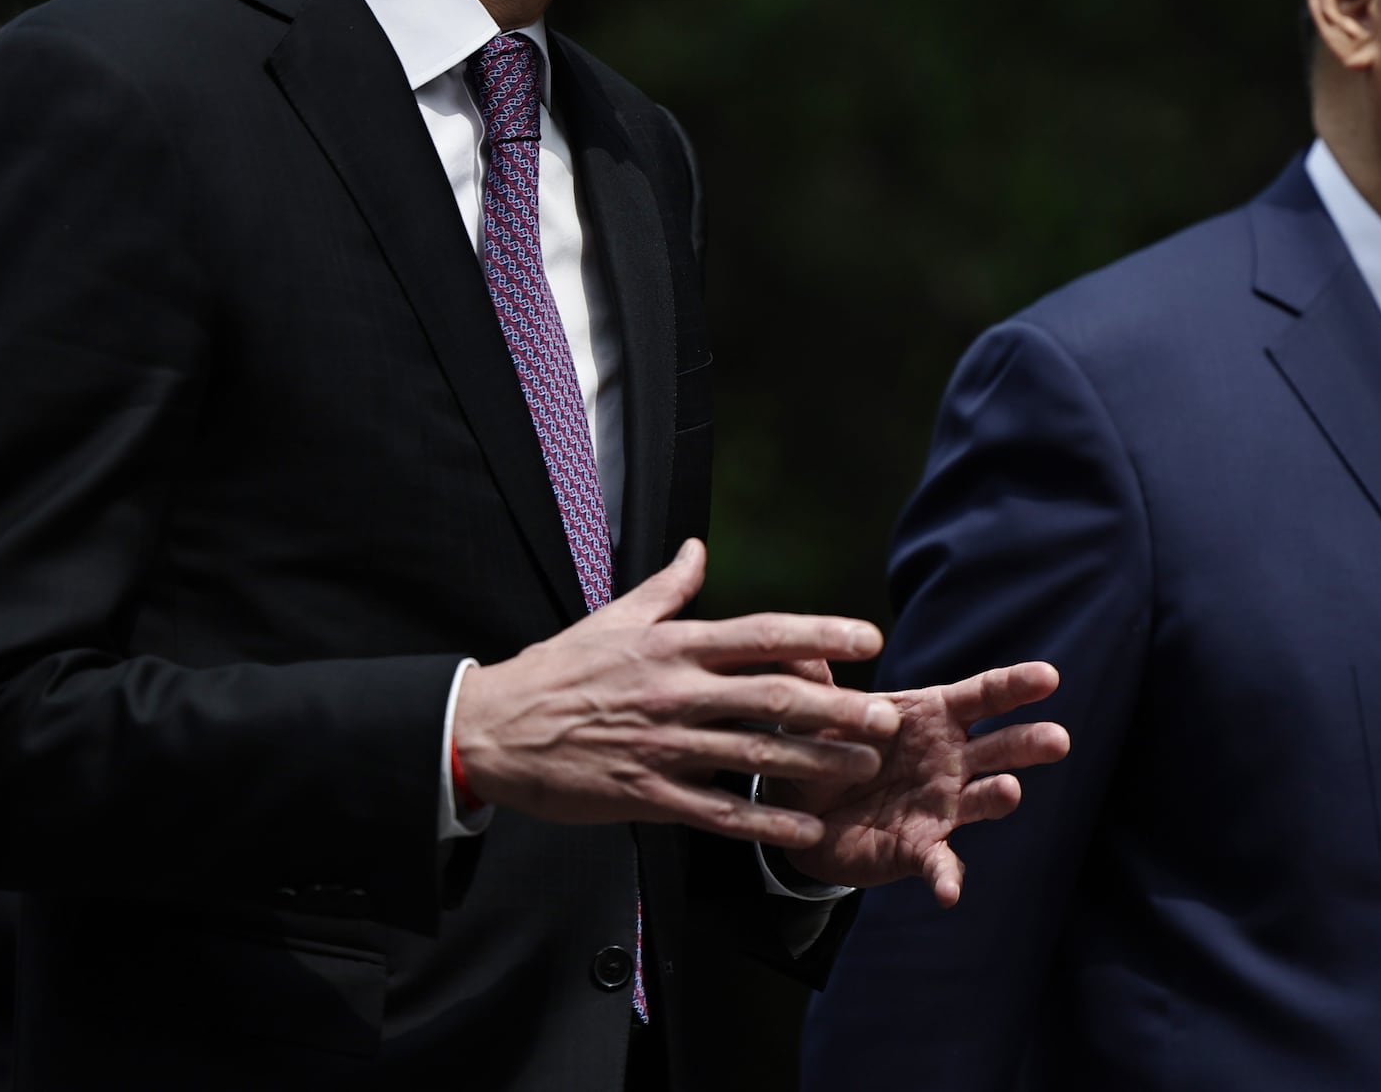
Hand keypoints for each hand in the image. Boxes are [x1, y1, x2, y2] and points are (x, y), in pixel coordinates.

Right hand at [453, 539, 899, 847]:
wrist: (493, 729)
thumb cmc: (558, 671)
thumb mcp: (613, 618)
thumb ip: (667, 588)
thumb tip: (698, 549)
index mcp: (673, 645)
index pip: (761, 634)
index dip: (819, 635)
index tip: (868, 638)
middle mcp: (676, 691)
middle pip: (771, 698)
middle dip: (837, 709)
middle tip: (887, 718)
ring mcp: (663, 745)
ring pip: (753, 755)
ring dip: (814, 764)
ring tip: (863, 768)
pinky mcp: (646, 794)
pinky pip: (716, 811)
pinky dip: (762, 823)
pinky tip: (803, 830)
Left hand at [767, 661, 1069, 906]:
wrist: (804, 814)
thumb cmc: (829, 748)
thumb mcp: (820, 712)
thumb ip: (815, 681)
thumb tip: (795, 641)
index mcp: (934, 716)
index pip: (982, 696)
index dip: (1015, 685)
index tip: (1049, 677)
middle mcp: (950, 759)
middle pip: (1000, 746)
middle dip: (1028, 742)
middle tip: (1057, 739)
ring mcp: (942, 805)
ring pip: (983, 799)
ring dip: (999, 796)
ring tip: (1009, 791)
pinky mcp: (921, 847)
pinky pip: (940, 863)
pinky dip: (947, 876)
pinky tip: (950, 891)